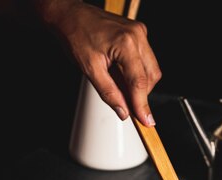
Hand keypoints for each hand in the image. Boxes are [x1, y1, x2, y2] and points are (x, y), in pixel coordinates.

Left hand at [38, 0, 161, 125]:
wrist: (70, 16)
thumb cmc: (76, 36)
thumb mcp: (89, 69)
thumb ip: (109, 93)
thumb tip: (123, 111)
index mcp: (125, 43)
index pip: (139, 81)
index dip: (142, 104)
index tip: (146, 121)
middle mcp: (137, 35)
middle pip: (151, 76)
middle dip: (142, 94)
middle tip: (128, 107)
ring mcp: (140, 33)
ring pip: (151, 69)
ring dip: (140, 84)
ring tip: (120, 87)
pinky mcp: (138, 34)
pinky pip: (145, 60)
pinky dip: (137, 73)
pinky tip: (122, 75)